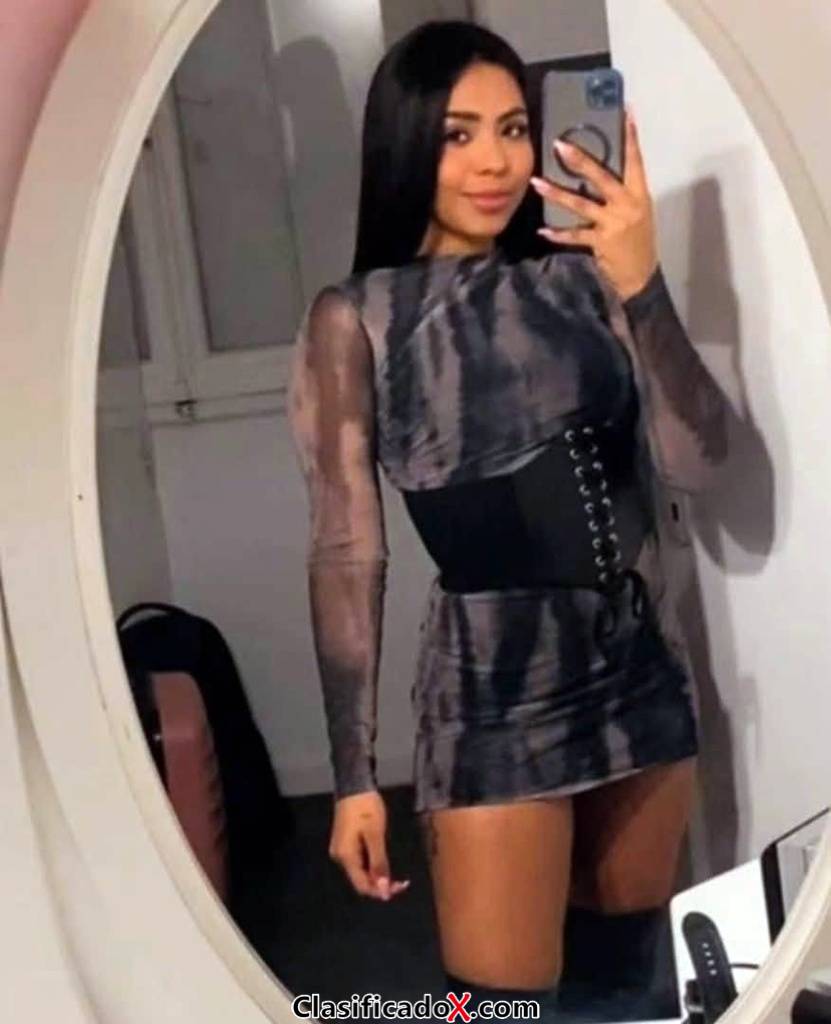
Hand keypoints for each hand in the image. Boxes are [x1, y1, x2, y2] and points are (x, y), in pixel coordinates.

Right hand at [329, 790, 410, 900]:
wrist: (354, 785)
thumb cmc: (365, 807)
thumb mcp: (375, 835)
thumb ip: (379, 863)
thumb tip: (383, 889)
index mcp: (346, 857)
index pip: (362, 885)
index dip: (380, 891)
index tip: (399, 888)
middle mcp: (340, 857)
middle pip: (360, 880)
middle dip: (381, 884)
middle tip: (402, 882)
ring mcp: (342, 850)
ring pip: (361, 871)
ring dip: (378, 875)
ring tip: (397, 874)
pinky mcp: (346, 842)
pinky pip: (360, 861)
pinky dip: (373, 865)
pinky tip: (384, 862)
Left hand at [530, 107, 657, 301]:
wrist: (641, 277)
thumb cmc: (637, 242)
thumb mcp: (637, 213)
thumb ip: (622, 193)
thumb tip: (597, 172)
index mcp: (639, 194)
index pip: (635, 160)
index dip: (631, 135)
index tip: (625, 110)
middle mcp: (628, 205)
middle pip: (602, 177)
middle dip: (580, 160)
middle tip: (559, 145)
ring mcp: (613, 224)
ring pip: (582, 204)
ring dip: (557, 193)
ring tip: (537, 183)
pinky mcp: (600, 242)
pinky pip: (574, 235)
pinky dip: (558, 233)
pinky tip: (543, 230)